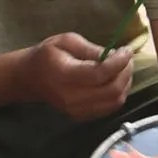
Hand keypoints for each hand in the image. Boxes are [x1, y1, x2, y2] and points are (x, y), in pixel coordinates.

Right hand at [15, 33, 136, 120]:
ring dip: (125, 83)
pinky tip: (115, 80)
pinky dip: (119, 93)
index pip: (99, 74)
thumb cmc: (48, 56)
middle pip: (111, 90)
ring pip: (115, 101)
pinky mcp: (82, 116)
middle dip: (125, 73)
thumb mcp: (65, 41)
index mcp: (64, 75)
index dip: (118, 62)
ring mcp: (77, 110)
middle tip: (126, 59)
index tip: (126, 50)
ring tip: (122, 68)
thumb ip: (90, 49)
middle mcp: (71, 97)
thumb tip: (112, 55)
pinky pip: (110, 108)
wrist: (31, 78)